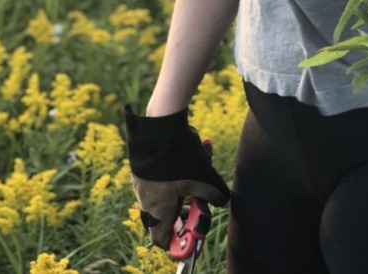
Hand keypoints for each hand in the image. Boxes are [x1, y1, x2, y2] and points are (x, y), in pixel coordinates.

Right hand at [123, 106, 229, 248]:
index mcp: (158, 209)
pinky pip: (167, 174)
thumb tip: (222, 201)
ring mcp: (145, 181)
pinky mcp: (146, 166)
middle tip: (198, 206)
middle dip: (186, 212)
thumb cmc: (179, 158)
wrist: (159, 124)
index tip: (191, 237)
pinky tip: (203, 148)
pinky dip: (183, 168)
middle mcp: (147, 198)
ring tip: (205, 170)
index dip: (176, 242)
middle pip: (166, 216)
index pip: (161, 238)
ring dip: (189, 185)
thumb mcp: (204, 179)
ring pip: (169, 192)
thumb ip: (216, 195)